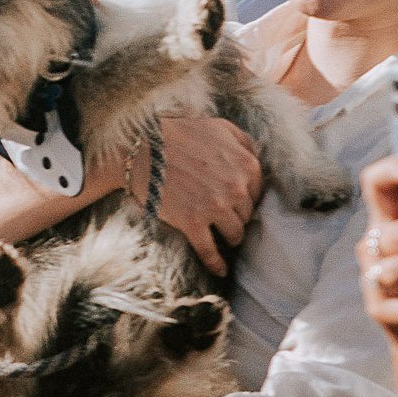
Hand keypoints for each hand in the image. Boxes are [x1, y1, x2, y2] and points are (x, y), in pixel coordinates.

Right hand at [136, 114, 261, 275]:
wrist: (139, 149)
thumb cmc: (177, 134)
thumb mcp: (218, 127)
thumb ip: (243, 141)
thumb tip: (257, 156)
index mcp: (246, 165)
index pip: (257, 192)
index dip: (246, 197)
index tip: (237, 202)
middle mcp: (235, 188)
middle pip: (246, 214)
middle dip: (237, 215)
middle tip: (224, 215)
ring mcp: (214, 208)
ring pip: (234, 233)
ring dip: (230, 236)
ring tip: (223, 237)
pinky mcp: (192, 223)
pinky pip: (209, 250)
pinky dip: (215, 263)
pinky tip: (220, 270)